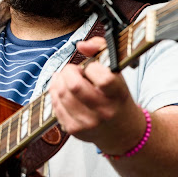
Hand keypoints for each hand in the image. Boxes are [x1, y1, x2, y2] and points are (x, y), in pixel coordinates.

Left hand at [48, 36, 144, 154]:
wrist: (122, 131)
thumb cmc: (117, 97)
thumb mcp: (117, 72)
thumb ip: (101, 49)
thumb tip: (80, 45)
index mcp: (118, 94)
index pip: (103, 79)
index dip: (92, 68)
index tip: (91, 68)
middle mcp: (104, 111)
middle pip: (74, 86)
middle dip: (68, 72)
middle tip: (72, 71)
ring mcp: (88, 123)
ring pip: (61, 95)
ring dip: (59, 81)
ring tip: (66, 79)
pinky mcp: (74, 130)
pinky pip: (56, 106)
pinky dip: (55, 94)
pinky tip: (61, 90)